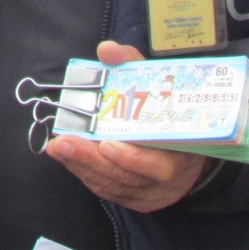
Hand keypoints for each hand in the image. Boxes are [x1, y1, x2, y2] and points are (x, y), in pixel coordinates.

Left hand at [42, 41, 207, 213]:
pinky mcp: (137, 199)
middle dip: (92, 161)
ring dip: (83, 167)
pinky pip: (109, 190)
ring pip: (114, 185)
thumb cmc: (168, 108)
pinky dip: (87, 174)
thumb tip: (107, 50)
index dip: (132, 158)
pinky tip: (69, 159)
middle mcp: (167, 178)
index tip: (106, 144)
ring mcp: (151, 192)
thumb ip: (131, 63)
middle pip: (127, 177)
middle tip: (63, 144)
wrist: (190, 143)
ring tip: (58, 148)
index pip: (158, 165)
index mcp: (180, 151)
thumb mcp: (154, 80)